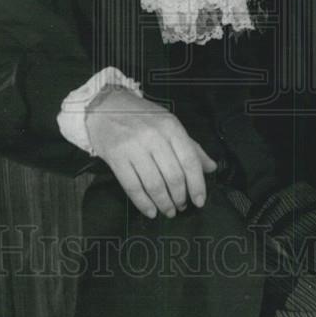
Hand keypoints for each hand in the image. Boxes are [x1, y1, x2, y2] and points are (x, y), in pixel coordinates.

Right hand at [86, 89, 216, 219]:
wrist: (105, 106)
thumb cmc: (140, 116)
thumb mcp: (169, 124)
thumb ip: (191, 146)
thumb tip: (210, 167)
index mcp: (171, 126)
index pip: (190, 161)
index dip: (197, 185)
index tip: (200, 200)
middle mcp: (153, 136)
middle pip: (173, 176)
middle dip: (180, 197)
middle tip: (182, 206)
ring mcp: (133, 147)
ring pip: (154, 184)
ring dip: (164, 203)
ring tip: (168, 210)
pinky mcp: (116, 157)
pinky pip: (132, 187)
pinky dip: (143, 203)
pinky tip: (150, 210)